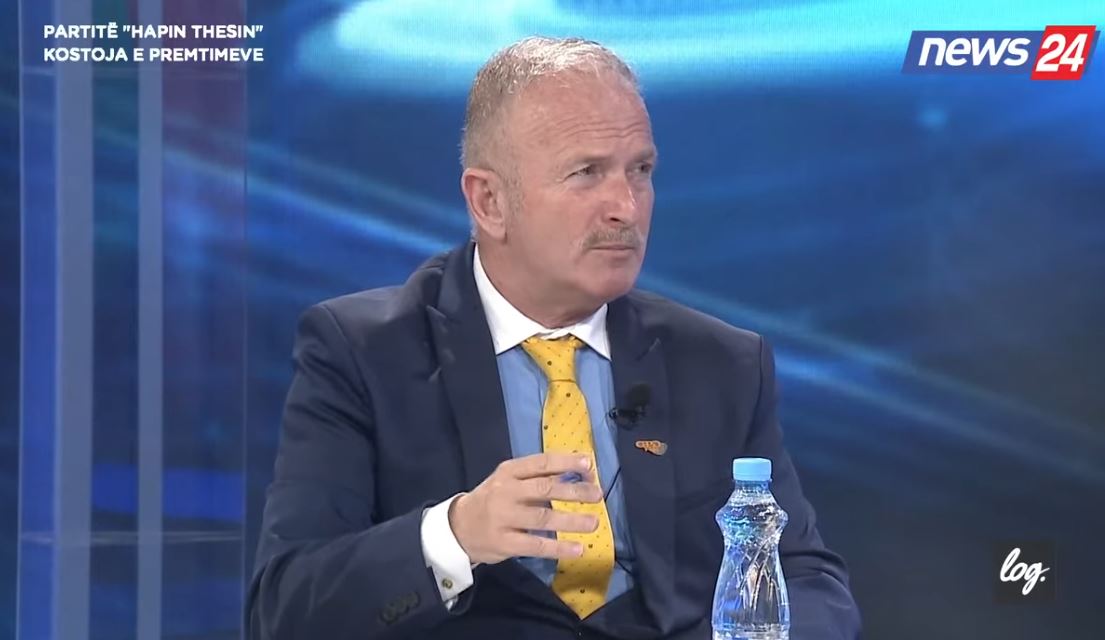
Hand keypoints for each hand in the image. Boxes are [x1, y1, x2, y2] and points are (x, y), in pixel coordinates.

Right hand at [448, 453, 602, 564]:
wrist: (457, 528)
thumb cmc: (492, 500)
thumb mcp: (507, 481)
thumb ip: (536, 477)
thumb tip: (578, 473)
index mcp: (508, 472)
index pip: (541, 463)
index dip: (567, 462)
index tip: (589, 464)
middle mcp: (505, 492)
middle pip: (544, 489)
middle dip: (574, 490)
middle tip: (597, 494)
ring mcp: (503, 518)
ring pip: (543, 519)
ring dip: (571, 521)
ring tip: (594, 522)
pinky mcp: (504, 543)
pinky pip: (535, 546)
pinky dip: (558, 548)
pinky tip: (577, 548)